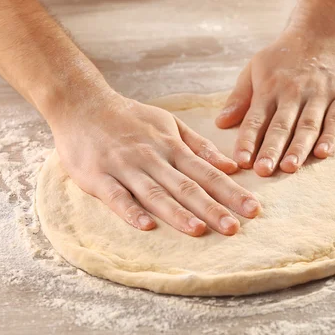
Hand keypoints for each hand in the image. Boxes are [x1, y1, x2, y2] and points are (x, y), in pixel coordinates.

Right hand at [49, 89, 260, 236]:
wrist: (82, 103)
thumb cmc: (129, 118)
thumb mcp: (169, 123)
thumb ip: (199, 146)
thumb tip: (231, 166)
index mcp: (171, 146)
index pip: (207, 172)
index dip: (231, 191)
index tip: (253, 209)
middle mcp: (152, 157)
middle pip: (186, 186)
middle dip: (212, 208)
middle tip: (234, 228)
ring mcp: (125, 167)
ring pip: (155, 192)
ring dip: (176, 212)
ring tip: (198, 230)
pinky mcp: (99, 177)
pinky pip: (116, 196)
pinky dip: (130, 211)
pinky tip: (146, 226)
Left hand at [216, 29, 334, 175]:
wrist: (324, 31)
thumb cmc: (284, 57)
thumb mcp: (256, 68)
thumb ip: (239, 97)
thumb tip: (220, 124)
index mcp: (269, 89)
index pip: (255, 119)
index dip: (248, 141)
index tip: (241, 161)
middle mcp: (294, 93)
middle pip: (281, 125)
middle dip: (271, 149)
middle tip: (263, 171)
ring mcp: (320, 95)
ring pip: (308, 125)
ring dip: (299, 148)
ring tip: (289, 167)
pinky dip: (331, 136)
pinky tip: (323, 153)